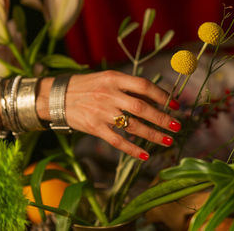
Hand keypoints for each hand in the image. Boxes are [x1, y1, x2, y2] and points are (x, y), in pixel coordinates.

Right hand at [36, 70, 180, 160]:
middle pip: (141, 107)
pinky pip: (116, 141)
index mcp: (114, 79)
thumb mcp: (107, 79)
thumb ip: (129, 87)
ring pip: (132, 125)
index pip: (143, 86)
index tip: (176, 105)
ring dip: (152, 135)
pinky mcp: (94, 128)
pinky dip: (132, 149)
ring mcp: (101, 112)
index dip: (162, 95)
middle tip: (177, 126)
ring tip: (168, 141)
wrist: (55, 97)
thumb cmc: (87, 86)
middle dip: (162, 118)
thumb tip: (156, 99)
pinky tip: (145, 155)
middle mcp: (109, 94)